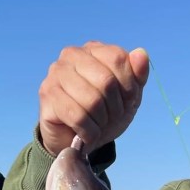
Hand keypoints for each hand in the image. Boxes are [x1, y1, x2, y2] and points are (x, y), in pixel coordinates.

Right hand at [38, 41, 149, 155]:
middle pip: (106, 81)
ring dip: (101, 121)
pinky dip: (89, 131)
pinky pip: (77, 116)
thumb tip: (141, 53)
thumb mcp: (128, 97)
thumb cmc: (104, 114)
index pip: (118, 59)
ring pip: (92, 100)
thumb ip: (138, 76)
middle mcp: (72, 55)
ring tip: (97, 125)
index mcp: (94, 50)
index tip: (126, 102)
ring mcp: (56, 73)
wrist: (78, 139)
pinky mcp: (47, 95)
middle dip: (115, 108)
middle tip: (110, 117)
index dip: (129, 88)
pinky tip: (87, 133)